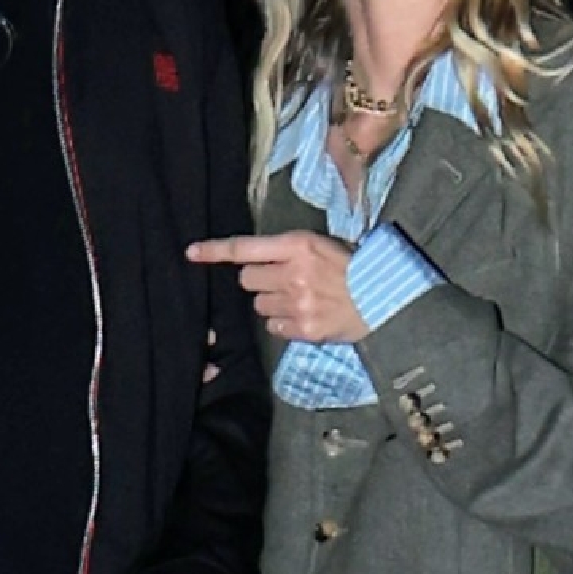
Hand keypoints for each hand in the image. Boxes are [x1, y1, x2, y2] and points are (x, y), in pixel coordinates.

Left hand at [187, 232, 364, 344]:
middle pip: (247, 280)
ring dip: (271, 303)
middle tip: (281, 282)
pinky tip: (303, 316)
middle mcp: (292, 273)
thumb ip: (288, 250)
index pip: (245, 248)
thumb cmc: (352, 267)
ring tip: (298, 299)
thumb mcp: (321, 245)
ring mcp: (297, 303)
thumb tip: (256, 260)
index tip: (191, 253)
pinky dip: (283, 323)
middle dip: (258, 281)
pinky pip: (273, 327)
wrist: (381, 298)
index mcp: (297, 245)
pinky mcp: (303, 328)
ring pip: (259, 305)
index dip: (215, 251)